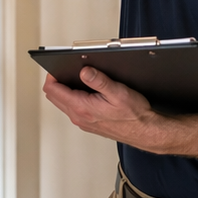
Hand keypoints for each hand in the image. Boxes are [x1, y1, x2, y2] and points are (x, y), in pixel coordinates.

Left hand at [43, 67, 160, 145]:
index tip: (58, 66)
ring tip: (73, 78)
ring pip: (62, 103)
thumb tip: (84, 71)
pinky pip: (72, 109)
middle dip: (56, 81)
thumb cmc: (134, 115)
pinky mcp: (88, 123)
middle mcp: (78, 117)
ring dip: (63, 90)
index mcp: (82, 108)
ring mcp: (82, 121)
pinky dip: (72, 98)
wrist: (144, 131)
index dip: (52, 75)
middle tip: (64, 69)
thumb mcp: (118, 92)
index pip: (53, 90)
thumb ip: (99, 81)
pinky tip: (83, 91)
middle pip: (53, 96)